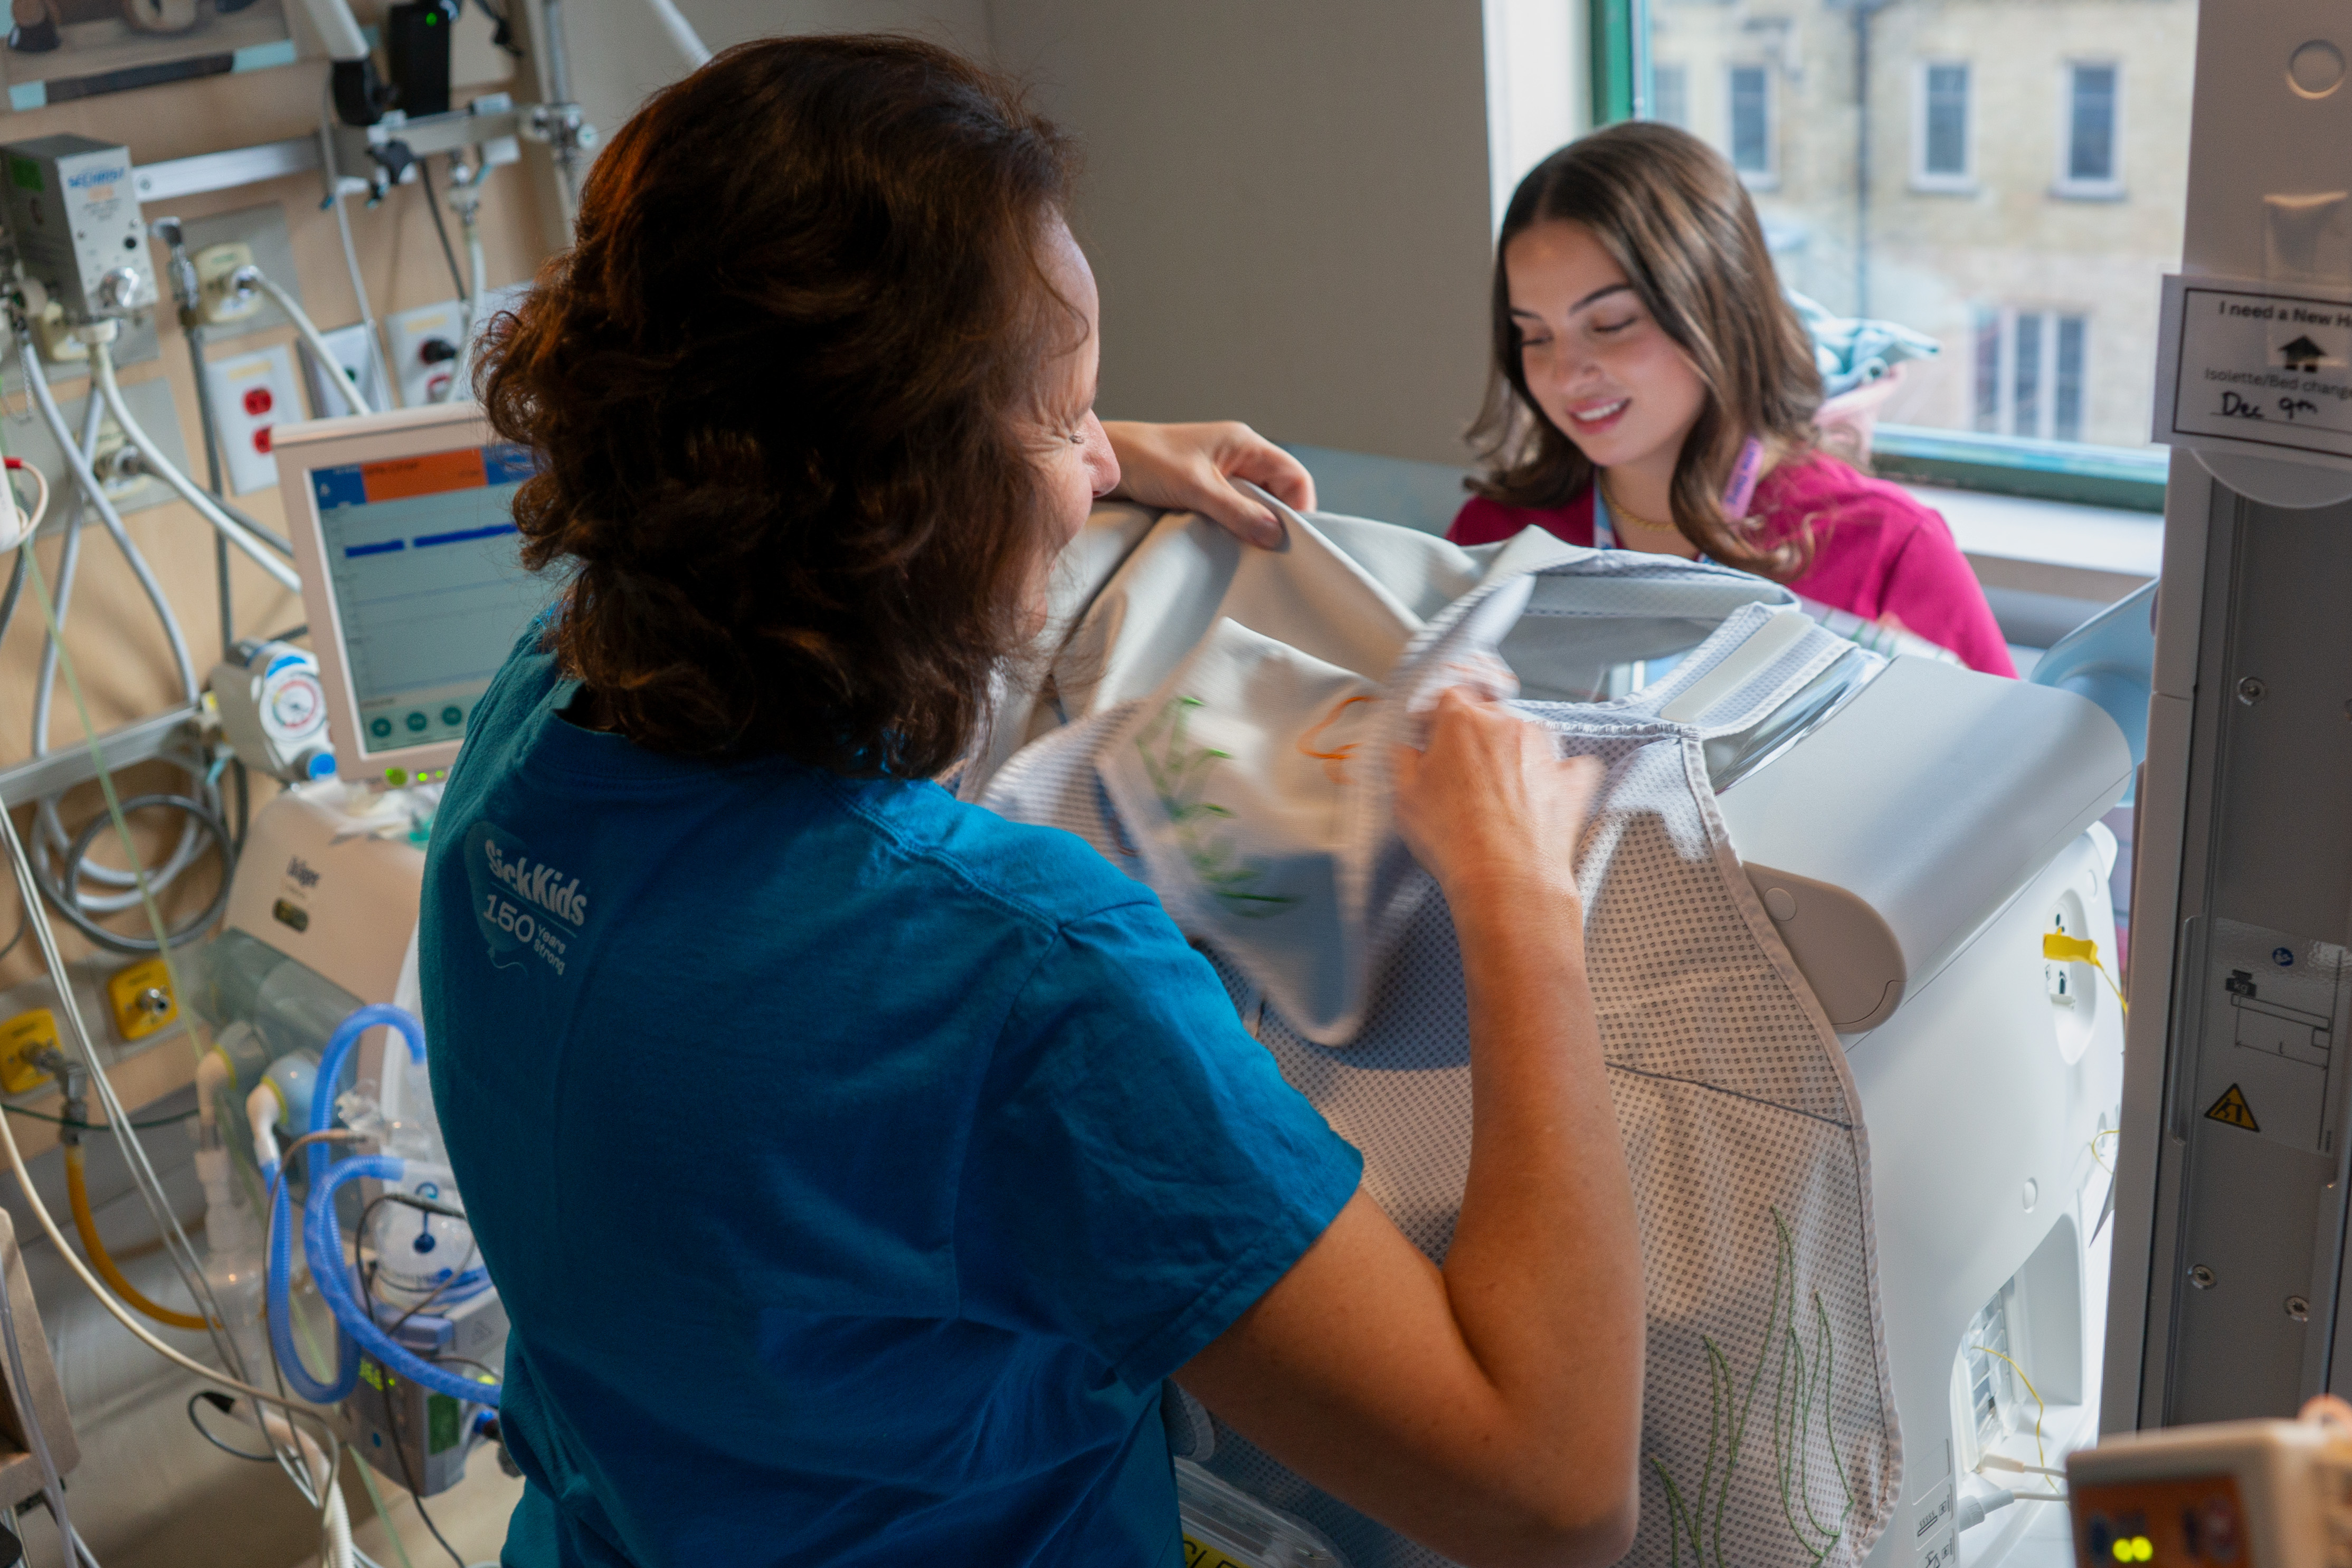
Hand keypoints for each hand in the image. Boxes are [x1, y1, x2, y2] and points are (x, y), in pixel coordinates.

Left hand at [1102, 420, 1315, 547]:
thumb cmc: (1145, 462)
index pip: (1294, 476)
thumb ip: (1237, 511)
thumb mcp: (1196, 488)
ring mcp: (1221, 471)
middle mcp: (1237, 454)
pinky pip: (1233, 509)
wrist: (1103, 462)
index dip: (1300, 509)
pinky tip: (1228, 545)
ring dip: (1254, 526)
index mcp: (1244, 443)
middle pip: (1279, 492)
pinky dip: (1235, 527)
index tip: (1291, 542)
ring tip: (1250, 552)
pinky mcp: (1204, 488)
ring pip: (1256, 503)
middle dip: (1279, 521)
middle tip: (1272, 554)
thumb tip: (1276, 536)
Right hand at [1392, 689, 1602, 904]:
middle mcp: (1507, 724)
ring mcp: (1544, 749)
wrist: (1506, 880)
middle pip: (1487, 715)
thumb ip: (1403, 759)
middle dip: (1472, 739)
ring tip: (1494, 797)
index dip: (1437, 719)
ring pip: (1524, 737)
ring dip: (1510, 755)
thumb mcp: (1403, 797)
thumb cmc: (1453, 840)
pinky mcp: (1571, 779)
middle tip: (1458, 777)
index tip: (1431, 741)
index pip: (1448, 696)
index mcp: (1461, 720)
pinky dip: (1554, 776)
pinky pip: (1566, 765)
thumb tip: (1408, 747)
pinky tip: (1539, 797)